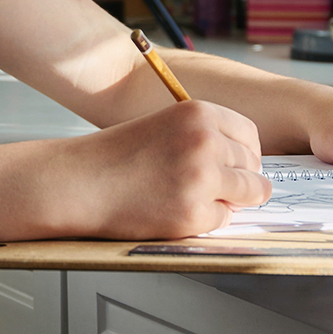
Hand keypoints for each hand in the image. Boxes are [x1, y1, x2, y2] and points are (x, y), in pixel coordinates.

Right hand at [53, 101, 270, 238]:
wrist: (79, 182)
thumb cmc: (116, 156)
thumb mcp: (166, 124)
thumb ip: (206, 136)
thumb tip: (247, 162)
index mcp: (199, 113)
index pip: (250, 135)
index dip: (244, 154)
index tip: (237, 164)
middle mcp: (205, 142)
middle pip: (253, 165)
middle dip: (239, 179)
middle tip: (213, 186)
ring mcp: (201, 179)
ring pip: (249, 193)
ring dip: (232, 199)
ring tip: (199, 198)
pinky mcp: (192, 214)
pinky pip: (223, 220)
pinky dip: (207, 220)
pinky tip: (177, 210)